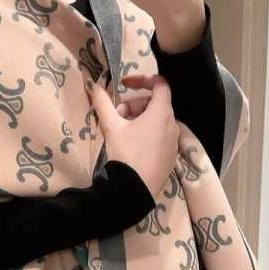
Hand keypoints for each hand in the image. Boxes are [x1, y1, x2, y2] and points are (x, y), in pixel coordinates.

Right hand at [89, 74, 179, 200]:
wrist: (134, 191)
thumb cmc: (125, 154)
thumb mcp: (111, 127)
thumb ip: (103, 103)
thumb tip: (94, 85)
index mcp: (161, 113)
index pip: (160, 84)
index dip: (142, 79)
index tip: (124, 84)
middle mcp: (173, 124)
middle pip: (155, 104)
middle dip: (133, 105)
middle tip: (116, 117)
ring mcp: (174, 142)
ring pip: (157, 121)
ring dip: (139, 120)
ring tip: (121, 133)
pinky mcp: (171, 156)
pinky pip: (160, 136)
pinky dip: (147, 134)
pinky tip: (131, 147)